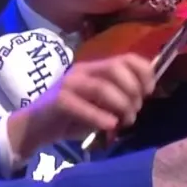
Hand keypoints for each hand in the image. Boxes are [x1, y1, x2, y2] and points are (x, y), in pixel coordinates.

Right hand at [9, 54, 155, 154]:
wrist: (36, 128)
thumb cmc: (71, 117)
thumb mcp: (99, 105)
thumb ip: (118, 98)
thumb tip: (143, 99)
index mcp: (95, 68)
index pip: (125, 58)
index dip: (143, 72)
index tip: (150, 91)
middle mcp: (83, 71)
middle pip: (116, 68)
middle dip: (132, 90)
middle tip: (135, 110)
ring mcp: (69, 84)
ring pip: (102, 87)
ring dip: (121, 105)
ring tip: (126, 121)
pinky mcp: (59, 101)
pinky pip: (82, 105)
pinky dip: (100, 116)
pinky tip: (110, 126)